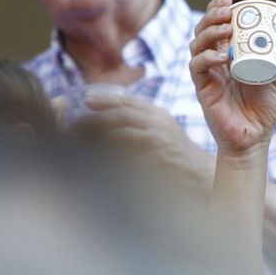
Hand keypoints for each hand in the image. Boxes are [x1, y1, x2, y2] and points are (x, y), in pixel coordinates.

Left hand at [74, 91, 213, 191]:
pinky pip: (131, 154)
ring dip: (100, 138)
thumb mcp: (159, 132)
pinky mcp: (160, 157)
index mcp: (156, 113)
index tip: (85, 100)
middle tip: (74, 127)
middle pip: (120, 115)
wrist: (201, 175)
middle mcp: (158, 122)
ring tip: (80, 144)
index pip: (127, 101)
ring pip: (123, 132)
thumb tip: (105, 123)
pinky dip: (114, 156)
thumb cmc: (175, 155)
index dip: (105, 99)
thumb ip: (137, 124)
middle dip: (95, 120)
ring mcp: (160, 138)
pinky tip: (100, 161)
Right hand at [189, 0, 275, 158]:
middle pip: (203, 31)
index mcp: (228, 56)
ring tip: (226, 28)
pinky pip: (196, 68)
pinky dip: (206, 58)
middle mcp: (214, 63)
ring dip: (209, 33)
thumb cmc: (264, 110)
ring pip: (196, 45)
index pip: (217, 26)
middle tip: (228, 11)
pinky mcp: (202, 89)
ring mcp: (207, 75)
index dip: (217, 9)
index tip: (230, 0)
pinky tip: (221, 56)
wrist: (254, 139)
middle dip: (212, 16)